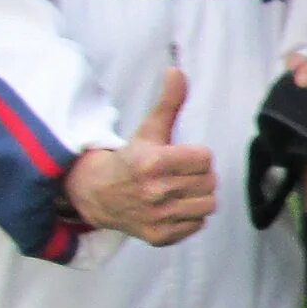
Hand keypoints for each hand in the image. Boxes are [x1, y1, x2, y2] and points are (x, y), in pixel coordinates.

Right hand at [63, 68, 215, 245]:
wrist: (97, 195)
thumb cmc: (131, 159)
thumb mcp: (149, 129)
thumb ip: (168, 102)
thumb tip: (177, 70)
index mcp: (153, 162)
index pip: (205, 158)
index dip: (196, 155)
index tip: (179, 156)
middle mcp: (154, 192)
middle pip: (209, 182)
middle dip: (198, 175)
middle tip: (178, 174)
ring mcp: (157, 217)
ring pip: (208, 205)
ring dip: (198, 196)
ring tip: (178, 190)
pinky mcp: (159, 237)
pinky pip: (197, 225)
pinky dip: (190, 217)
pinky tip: (172, 207)